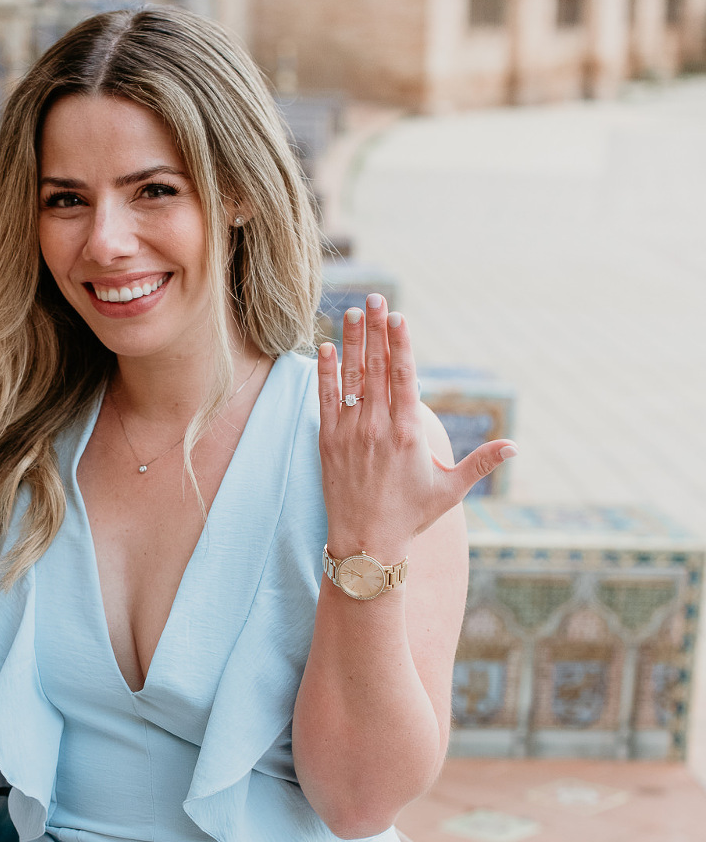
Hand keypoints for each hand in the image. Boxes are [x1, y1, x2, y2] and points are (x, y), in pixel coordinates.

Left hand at [317, 296, 515, 560]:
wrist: (365, 543)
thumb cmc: (410, 516)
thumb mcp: (450, 490)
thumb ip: (481, 463)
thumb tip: (515, 447)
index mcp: (408, 433)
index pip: (404, 378)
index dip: (401, 344)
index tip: (399, 316)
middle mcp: (378, 428)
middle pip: (378, 368)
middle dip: (378, 330)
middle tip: (376, 297)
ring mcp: (350, 433)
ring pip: (352, 378)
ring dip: (353, 342)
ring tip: (354, 311)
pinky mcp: (328, 442)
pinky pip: (326, 399)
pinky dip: (326, 373)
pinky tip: (326, 347)